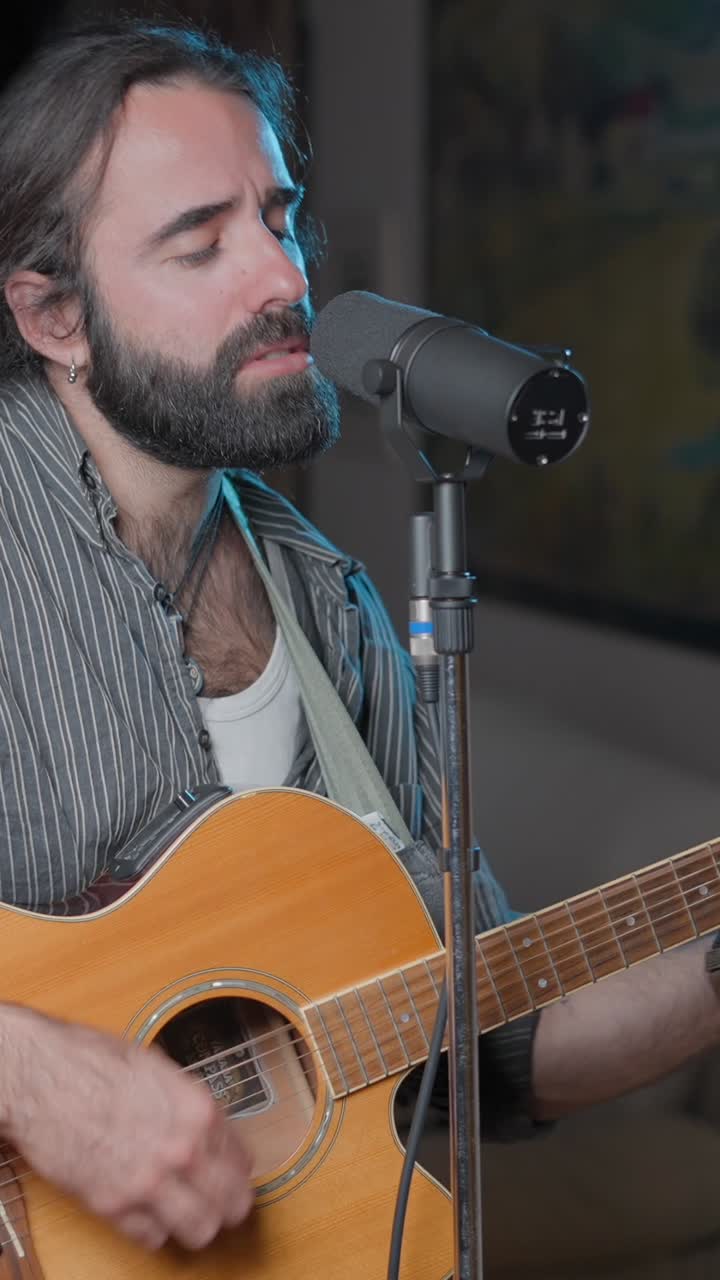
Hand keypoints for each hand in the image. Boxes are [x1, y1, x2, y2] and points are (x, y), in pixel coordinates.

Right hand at [0, 1005, 253, 1250]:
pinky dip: (155, 1230)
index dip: (238, 1167)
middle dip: (230, 1204)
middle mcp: (181, 1150)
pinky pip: (152, 1238)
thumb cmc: (93, 1062)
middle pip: (233, 1203)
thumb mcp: (159, 1069)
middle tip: (223, 1202)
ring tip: (189, 1213)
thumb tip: (210, 1128)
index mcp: (198, 1110)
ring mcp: (148, 1182)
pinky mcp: (113, 1206)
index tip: (232, 1171)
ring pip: (200, 1230)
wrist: (41, 1079)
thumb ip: (189, 1105)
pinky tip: (150, 1212)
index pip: (243, 1160)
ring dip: (198, 1224)